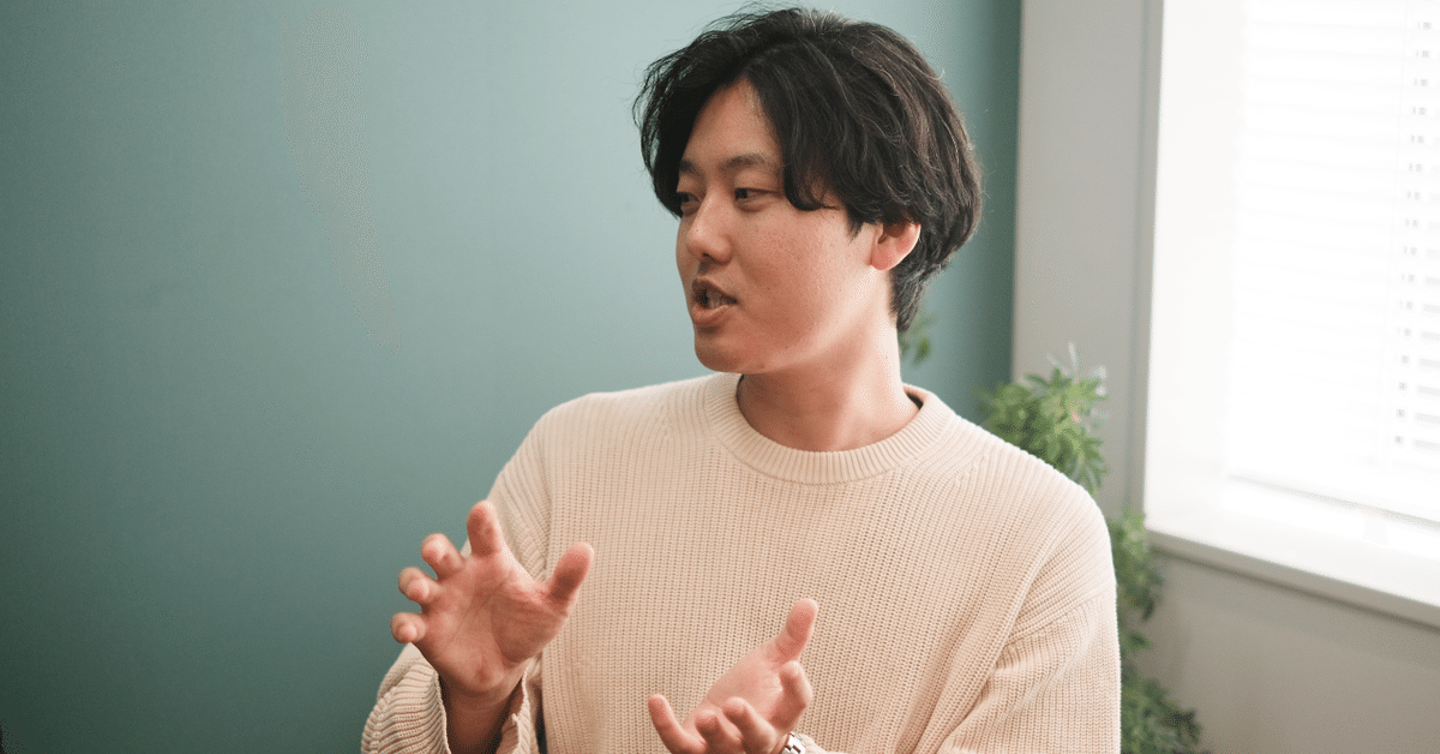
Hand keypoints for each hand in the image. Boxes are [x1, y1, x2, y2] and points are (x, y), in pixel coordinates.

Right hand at [391, 500, 592, 702]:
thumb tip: (587, 548)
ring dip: (412, 581)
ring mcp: (440, 602)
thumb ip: (567, 578)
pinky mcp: (427, 631)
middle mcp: (460, 575)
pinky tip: (409, 631)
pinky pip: (405, 622)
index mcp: (490, 561)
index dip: (481, 520)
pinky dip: (402, 625)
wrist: (505, 668)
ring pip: (413, 579)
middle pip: (438, 550)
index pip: (483, 533)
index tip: (482, 511)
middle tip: (436, 551)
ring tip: (422, 589)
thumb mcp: (553, 606)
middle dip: (434, 547)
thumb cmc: (527, 626)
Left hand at [648, 599, 817, 753]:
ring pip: (722, 748)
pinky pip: (680, 745)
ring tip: (706, 715)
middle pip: (758, 737)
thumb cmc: (758, 694)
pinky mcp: (695, 750)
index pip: (795, 704)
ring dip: (713, 733)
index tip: (791, 667)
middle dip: (746, 723)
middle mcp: (757, 737)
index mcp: (781, 713)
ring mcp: (726, 748)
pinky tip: (656, 700)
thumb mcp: (774, 663)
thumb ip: (792, 636)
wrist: (732, 727)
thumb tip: (809, 602)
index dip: (795, 688)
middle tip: (734, 704)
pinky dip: (666, 726)